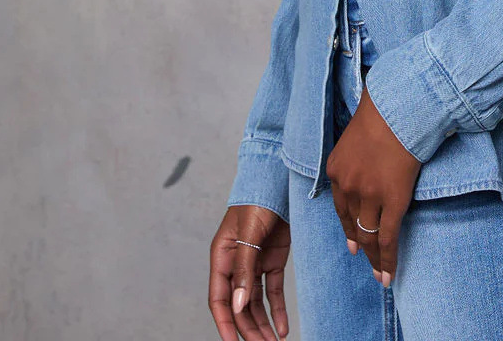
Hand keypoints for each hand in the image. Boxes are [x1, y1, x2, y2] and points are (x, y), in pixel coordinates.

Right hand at [209, 204, 290, 339]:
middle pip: (240, 305)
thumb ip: (244, 269)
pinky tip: (283, 327)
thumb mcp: (249, 233)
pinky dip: (277, 309)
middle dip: (249, 329)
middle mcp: (236, 263)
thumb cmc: (258, 198)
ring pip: (256, 302)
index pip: (219, 298)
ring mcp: (255, 262)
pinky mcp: (273, 258)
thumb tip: (239, 306)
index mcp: (222, 256)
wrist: (281, 177)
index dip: (225, 322)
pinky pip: (273, 290)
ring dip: (263, 324)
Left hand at [326, 85, 423, 287]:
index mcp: (336, 169)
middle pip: (353, 225)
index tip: (353, 242)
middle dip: (360, 247)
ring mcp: (369, 196)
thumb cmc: (384, 112)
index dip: (348, 227)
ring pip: (369, 236)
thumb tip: (371, 161)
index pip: (341, 207)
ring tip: (381, 274)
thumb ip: (358, 154)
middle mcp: (347, 186)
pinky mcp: (392, 201)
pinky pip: (389, 237)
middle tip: (365, 262)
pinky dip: (389, 259)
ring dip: (375, 258)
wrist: (399, 106)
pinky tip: (390, 273)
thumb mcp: (358, 134)